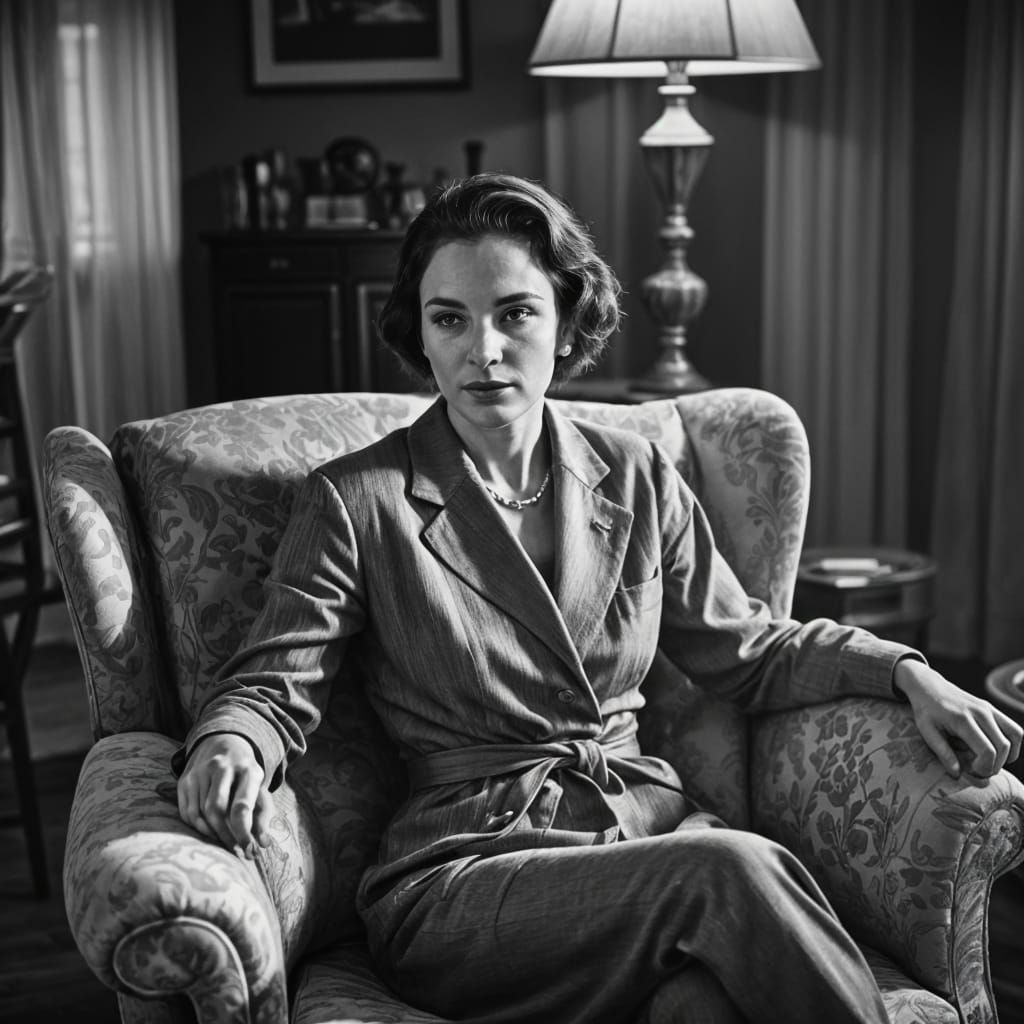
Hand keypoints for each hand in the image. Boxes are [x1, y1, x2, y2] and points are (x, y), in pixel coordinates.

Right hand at [177, 732, 273, 857]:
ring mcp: (200, 772)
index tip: (249, 850)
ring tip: (225, 845)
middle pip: (217, 811)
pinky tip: (209, 833)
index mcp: (247, 770)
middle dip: (226, 836)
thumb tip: (263, 844)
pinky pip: (187, 812)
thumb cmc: (244, 775)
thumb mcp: (259, 788)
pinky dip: (198, 828)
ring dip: (212, 835)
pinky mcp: (185, 780)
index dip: (243, 832)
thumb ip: (262, 815)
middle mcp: (221, 768)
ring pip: (200, 813)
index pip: (242, 805)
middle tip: (236, 852)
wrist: (222, 745)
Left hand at [894, 660, 1022, 777]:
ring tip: (989, 762)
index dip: (984, 768)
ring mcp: (989, 709)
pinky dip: (1013, 744)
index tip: (971, 771)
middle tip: (978, 770)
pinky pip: (1014, 729)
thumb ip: (942, 753)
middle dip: (994, 765)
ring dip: (1007, 756)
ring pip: (1014, 737)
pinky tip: (998, 752)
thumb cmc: (926, 711)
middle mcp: (981, 713)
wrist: (929, 687)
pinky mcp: (993, 709)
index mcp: (963, 720)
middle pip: (1003, 747)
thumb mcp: (927, 732)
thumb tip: (957, 774)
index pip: (987, 751)